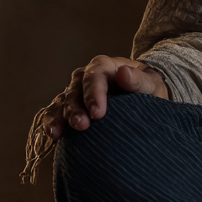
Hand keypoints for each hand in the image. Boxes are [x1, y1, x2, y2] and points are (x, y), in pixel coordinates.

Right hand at [41, 56, 168, 140]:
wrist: (143, 95)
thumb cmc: (147, 88)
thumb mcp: (150, 83)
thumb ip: (139, 80)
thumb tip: (123, 73)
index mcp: (105, 66)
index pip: (94, 75)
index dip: (93, 93)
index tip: (98, 113)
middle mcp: (86, 77)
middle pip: (75, 89)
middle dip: (76, 108)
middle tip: (82, 125)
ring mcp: (76, 92)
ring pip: (62, 101)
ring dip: (60, 116)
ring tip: (58, 132)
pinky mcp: (70, 107)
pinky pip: (55, 112)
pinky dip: (51, 122)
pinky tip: (53, 135)